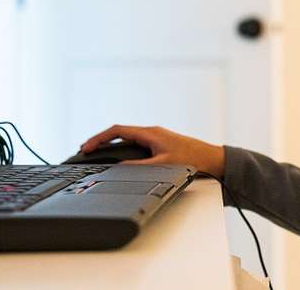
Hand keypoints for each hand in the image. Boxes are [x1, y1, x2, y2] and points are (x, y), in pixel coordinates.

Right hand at [79, 125, 224, 176]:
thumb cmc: (194, 160)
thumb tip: (119, 168)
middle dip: (101, 141)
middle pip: (120, 133)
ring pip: (127, 138)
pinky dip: (121, 148)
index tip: (86, 147)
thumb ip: (140, 167)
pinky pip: (135, 143)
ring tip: (96, 153)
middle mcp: (152, 132)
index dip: (99, 138)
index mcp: (151, 133)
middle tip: (85, 150)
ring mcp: (157, 138)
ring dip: (111, 144)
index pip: (118, 131)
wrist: (214, 161)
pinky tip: (117, 157)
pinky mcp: (161, 144)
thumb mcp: (163, 165)